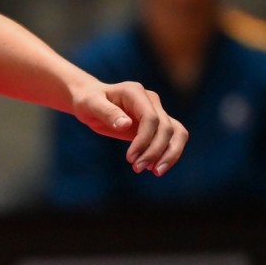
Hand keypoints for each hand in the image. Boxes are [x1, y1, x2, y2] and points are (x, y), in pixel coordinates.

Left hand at [71, 80, 187, 175]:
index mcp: (135, 92)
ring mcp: (157, 112)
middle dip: (154, 151)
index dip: (144, 140)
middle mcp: (151, 101)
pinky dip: (169, 153)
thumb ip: (107, 112)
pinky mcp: (157, 125)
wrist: (91, 100)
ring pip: (177, 133)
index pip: (151, 117)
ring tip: (155, 172)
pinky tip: (156, 168)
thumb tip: (125, 124)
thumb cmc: (88, 101)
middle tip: (137, 168)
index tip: (130, 158)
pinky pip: (172, 139)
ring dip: (169, 154)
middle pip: (166, 128)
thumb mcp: (90, 105)